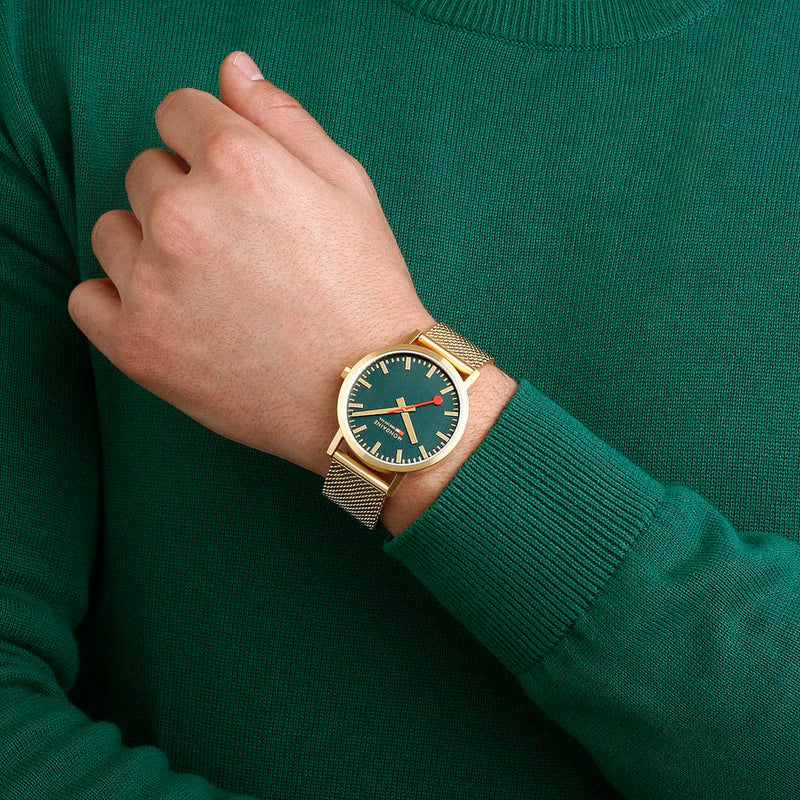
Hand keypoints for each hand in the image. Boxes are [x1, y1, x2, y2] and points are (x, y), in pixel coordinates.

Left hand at [68, 51, 434, 475]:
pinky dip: (118, 302)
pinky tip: (169, 316)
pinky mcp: (135, 343)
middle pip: (146, 171)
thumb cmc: (365, 290)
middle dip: (186, 196)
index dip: (210, 146)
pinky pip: (87, 297)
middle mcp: (183, 213)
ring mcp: (151, 282)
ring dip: (150, 247)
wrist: (366, 392)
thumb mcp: (348, 188)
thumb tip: (230, 69)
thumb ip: (282, 119)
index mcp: (237, 162)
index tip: (238, 188)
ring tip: (209, 288)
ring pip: (112, 231)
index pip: (178, 112)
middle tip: (238, 250)